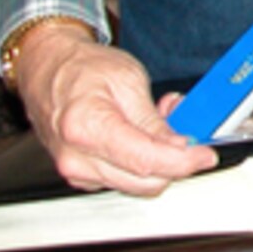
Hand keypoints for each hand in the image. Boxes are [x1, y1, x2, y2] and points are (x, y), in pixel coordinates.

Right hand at [13, 24, 217, 194]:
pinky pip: (122, 178)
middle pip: (145, 182)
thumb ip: (154, 120)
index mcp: (86, 128)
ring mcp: (75, 171)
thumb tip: (180, 147)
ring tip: (161, 122)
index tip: (206, 154)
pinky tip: (142, 136)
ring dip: (159, 160)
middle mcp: (76, 159)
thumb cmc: (81, 66)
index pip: (146, 161)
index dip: (184, 161)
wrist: (46, 67)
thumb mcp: (128, 80)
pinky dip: (140, 162)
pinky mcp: (80, 175)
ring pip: (136, 184)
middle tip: (185, 127)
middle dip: (174, 159)